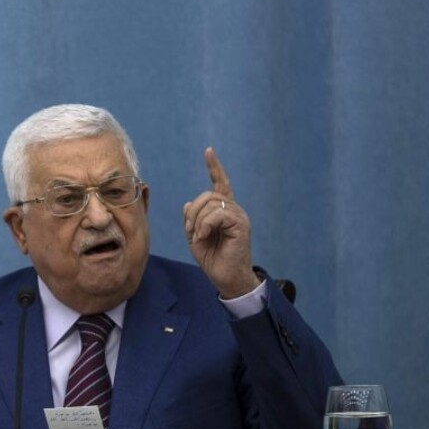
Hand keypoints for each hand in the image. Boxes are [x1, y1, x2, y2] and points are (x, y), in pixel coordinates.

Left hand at [183, 147, 258, 298]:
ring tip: (198, 236)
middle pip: (207, 195)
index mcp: (223, 210)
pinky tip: (203, 236)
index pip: (220, 183)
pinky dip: (205, 225)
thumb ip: (191, 219)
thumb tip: (187, 204)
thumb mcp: (194, 235)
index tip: (209, 151)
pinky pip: (218, 214)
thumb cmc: (212, 258)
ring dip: (197, 221)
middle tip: (190, 230)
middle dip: (193, 211)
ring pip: (211, 204)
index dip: (214, 167)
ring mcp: (239, 216)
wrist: (225, 278)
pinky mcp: (241, 225)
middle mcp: (233, 209)